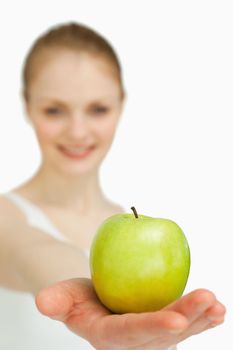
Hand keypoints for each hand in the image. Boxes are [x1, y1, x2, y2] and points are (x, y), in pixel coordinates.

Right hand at [36, 278, 225, 349]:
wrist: (97, 302)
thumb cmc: (82, 299)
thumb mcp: (66, 297)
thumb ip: (57, 301)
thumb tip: (43, 301)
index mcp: (109, 337)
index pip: (131, 334)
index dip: (153, 327)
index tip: (176, 319)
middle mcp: (134, 343)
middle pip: (162, 334)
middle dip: (186, 319)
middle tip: (208, 300)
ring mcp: (152, 338)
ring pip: (178, 333)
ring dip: (199, 320)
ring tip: (216, 304)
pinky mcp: (163, 329)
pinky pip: (185, 327)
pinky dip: (202, 321)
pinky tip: (218, 312)